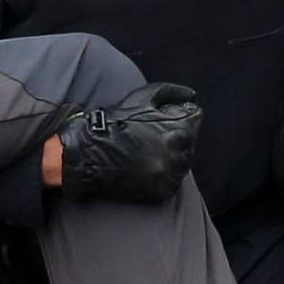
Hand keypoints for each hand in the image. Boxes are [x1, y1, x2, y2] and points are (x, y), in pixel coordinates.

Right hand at [53, 84, 202, 202]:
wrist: (88, 156)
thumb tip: (192, 95)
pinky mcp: (164, 191)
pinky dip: (164, 173)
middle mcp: (179, 153)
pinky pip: (173, 179)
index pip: (195, 117)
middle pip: (190, 140)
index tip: (160, 119)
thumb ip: (171, 92)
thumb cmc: (114, 123)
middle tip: (148, 136)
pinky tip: (144, 166)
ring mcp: (172, 174)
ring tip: (145, 151)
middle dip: (175, 135)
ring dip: (171, 155)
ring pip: (183, 160)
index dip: (178, 114)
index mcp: (178, 129)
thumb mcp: (141, 97)